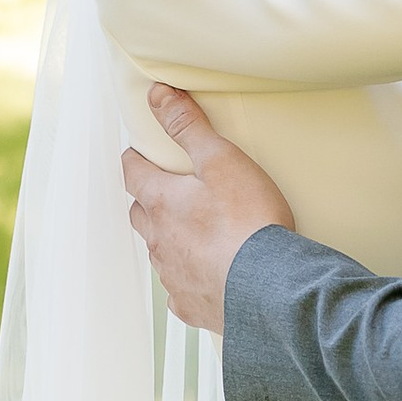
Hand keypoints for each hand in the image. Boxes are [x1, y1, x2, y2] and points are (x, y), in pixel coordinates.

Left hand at [122, 83, 294, 331]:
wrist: (268, 286)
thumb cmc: (247, 221)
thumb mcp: (221, 159)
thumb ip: (188, 125)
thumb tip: (158, 95)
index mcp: (160, 202)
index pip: (132, 172)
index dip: (136, 159)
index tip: (141, 154)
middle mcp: (157, 241)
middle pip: (139, 213)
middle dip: (149, 199)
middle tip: (169, 191)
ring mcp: (171, 276)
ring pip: (158, 251)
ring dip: (168, 239)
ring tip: (194, 234)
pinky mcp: (190, 305)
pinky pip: (179, 290)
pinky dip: (188, 279)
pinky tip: (207, 276)